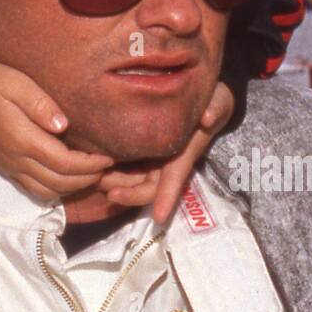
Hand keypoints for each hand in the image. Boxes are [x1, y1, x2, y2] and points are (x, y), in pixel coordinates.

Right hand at [0, 62, 111, 199]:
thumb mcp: (17, 84)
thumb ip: (41, 104)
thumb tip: (63, 125)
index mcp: (23, 139)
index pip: (64, 163)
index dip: (89, 164)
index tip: (108, 156)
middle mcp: (17, 160)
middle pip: (60, 182)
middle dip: (87, 178)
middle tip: (106, 167)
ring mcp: (11, 168)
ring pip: (48, 191)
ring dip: (73, 188)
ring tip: (91, 174)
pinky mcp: (7, 170)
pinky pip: (35, 191)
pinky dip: (56, 190)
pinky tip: (68, 178)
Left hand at [99, 82, 235, 222]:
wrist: (196, 94)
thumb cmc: (209, 98)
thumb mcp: (218, 100)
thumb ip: (216, 107)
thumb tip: (207, 119)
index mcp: (185, 154)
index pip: (175, 180)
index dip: (167, 196)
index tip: (159, 217)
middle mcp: (167, 162)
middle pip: (149, 189)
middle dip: (131, 195)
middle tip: (108, 193)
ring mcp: (152, 159)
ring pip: (133, 181)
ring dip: (116, 184)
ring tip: (96, 179)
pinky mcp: (138, 151)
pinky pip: (123, 168)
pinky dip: (111, 170)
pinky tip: (94, 164)